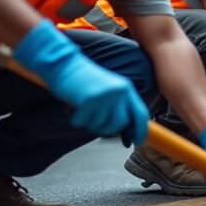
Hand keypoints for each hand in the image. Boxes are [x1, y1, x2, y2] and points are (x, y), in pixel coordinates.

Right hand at [13, 20, 147, 145]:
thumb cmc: (84, 78)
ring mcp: (104, 96)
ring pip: (101, 125)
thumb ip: (120, 106)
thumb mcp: (109, 89)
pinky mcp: (88, 100)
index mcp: (126, 88)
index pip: (140, 114)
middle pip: (120, 124)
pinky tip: (76, 109)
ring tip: (85, 111)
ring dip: (91, 123)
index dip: (140, 130)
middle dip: (108, 129)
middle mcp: (118, 92)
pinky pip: (84, 122)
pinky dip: (78, 120)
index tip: (138, 140)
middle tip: (96, 124)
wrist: (65, 64)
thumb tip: (126, 129)